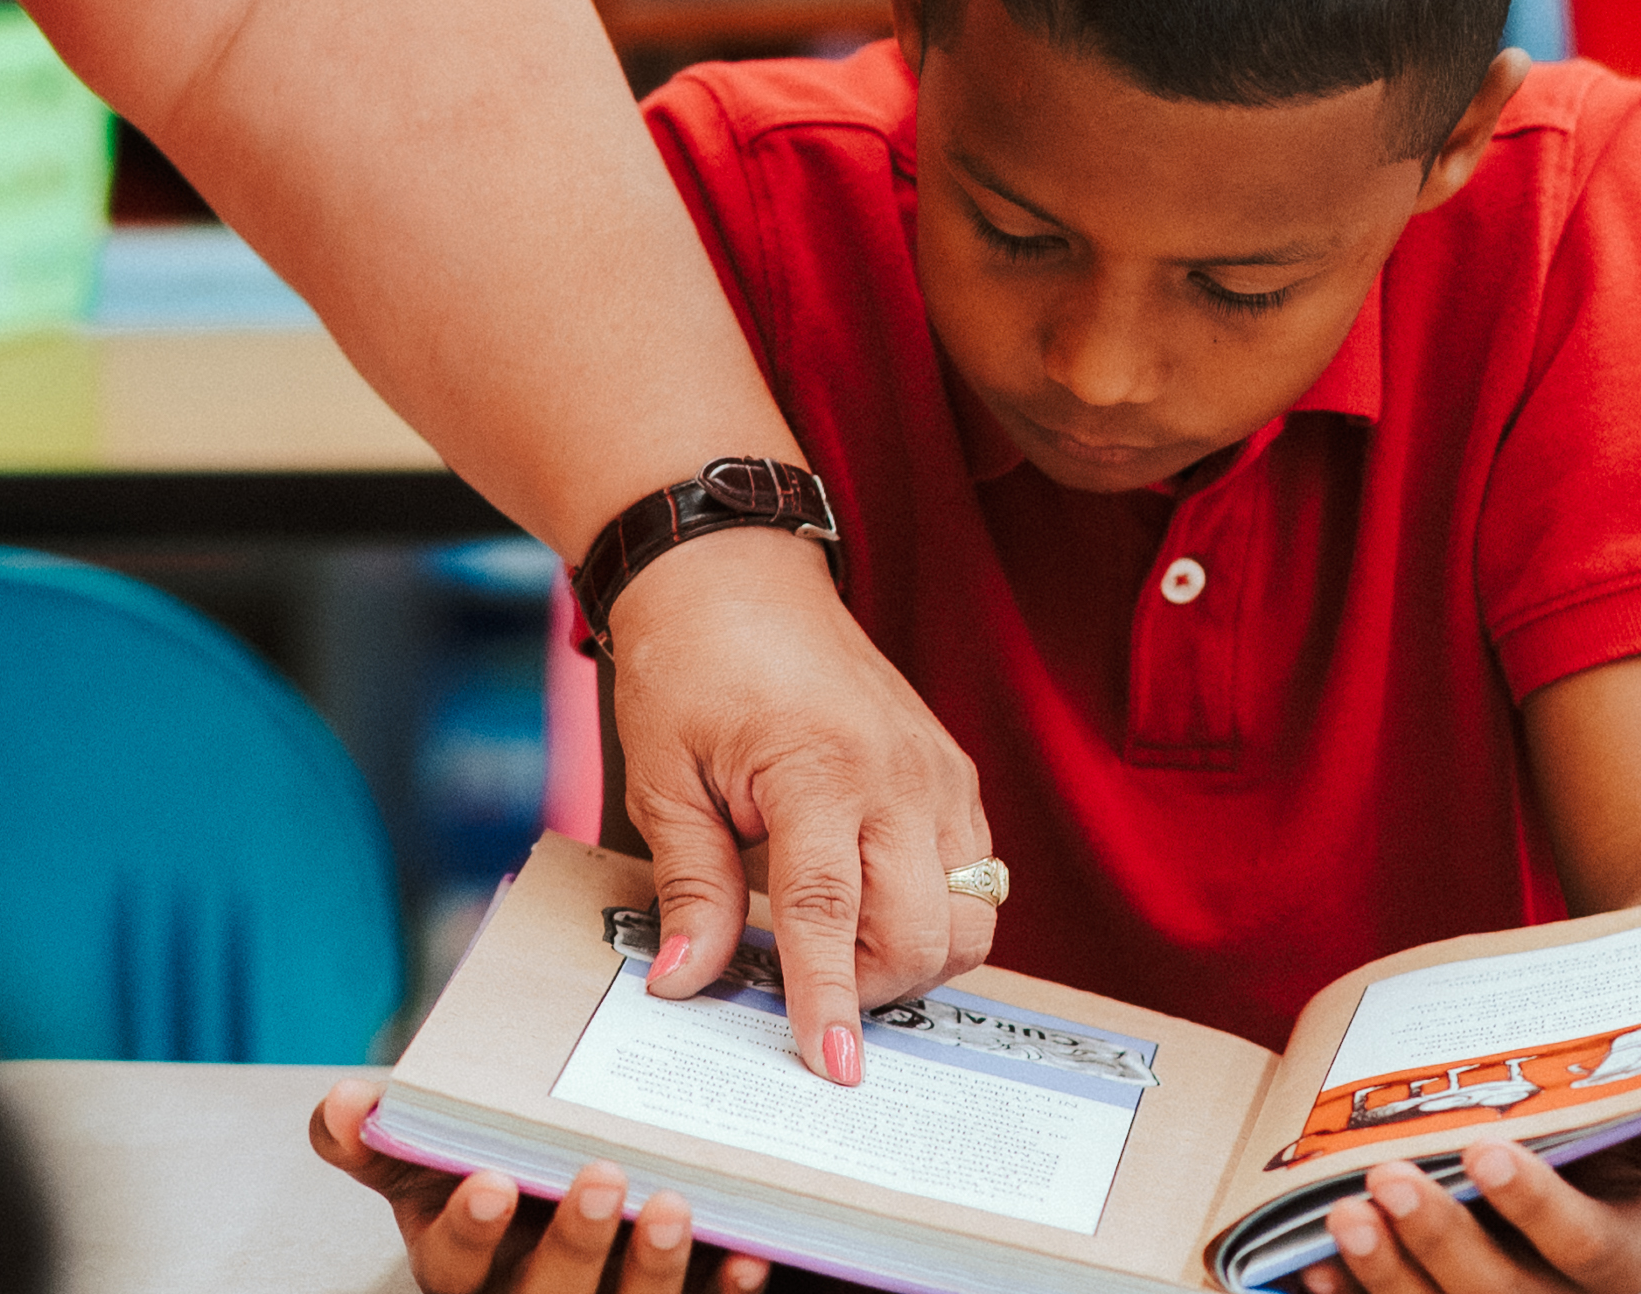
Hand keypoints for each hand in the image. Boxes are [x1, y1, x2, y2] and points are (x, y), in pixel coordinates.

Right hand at [312, 1079, 765, 1293]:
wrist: (537, 1218)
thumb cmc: (481, 1190)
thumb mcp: (420, 1168)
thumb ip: (376, 1140)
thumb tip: (345, 1103)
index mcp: (460, 1266)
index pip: (452, 1265)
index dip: (470, 1231)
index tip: (492, 1181)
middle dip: (575, 1244)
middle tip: (602, 1177)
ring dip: (652, 1267)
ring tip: (674, 1205)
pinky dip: (724, 1286)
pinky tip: (746, 1249)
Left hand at [602, 525, 989, 1078]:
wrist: (735, 576)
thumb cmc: (691, 667)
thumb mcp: (663, 778)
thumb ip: (689, 885)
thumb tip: (686, 981)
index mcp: (818, 768)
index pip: (829, 912)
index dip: (828, 996)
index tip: (828, 1064)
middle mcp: (898, 773)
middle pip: (925, 931)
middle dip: (872, 985)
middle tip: (805, 983)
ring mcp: (938, 773)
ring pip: (972, 916)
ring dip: (912, 955)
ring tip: (835, 939)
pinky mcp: (954, 774)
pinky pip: (977, 877)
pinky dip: (934, 911)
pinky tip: (868, 900)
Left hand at [1293, 1106, 1640, 1293]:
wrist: (1577, 1162)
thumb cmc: (1616, 1131)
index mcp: (1619, 1258)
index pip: (1583, 1246)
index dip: (1536, 1205)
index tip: (1485, 1149)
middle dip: (1442, 1241)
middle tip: (1385, 1178)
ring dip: (1387, 1277)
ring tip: (1342, 1216)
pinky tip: (1312, 1268)